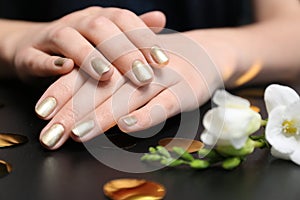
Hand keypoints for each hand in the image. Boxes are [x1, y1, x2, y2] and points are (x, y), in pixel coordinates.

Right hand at [2, 7, 167, 84]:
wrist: (33, 48)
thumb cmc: (80, 47)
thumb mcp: (107, 39)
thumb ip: (132, 31)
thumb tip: (161, 18)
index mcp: (99, 19)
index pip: (124, 20)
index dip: (144, 39)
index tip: (162, 62)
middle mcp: (77, 23)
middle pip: (100, 28)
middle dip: (123, 52)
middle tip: (143, 76)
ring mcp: (51, 37)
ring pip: (69, 39)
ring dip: (89, 56)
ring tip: (107, 75)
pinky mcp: (29, 55)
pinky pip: (37, 56)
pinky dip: (50, 63)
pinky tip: (65, 70)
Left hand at [35, 33, 222, 149]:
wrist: (202, 52)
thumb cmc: (159, 65)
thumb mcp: (132, 68)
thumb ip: (107, 82)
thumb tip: (74, 104)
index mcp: (121, 59)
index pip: (86, 74)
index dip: (62, 91)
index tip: (42, 112)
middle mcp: (138, 67)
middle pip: (101, 88)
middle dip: (73, 112)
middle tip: (51, 134)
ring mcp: (162, 79)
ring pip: (128, 96)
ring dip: (102, 115)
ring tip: (78, 133)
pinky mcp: (185, 91)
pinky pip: (163, 105)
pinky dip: (145, 115)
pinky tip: (127, 126)